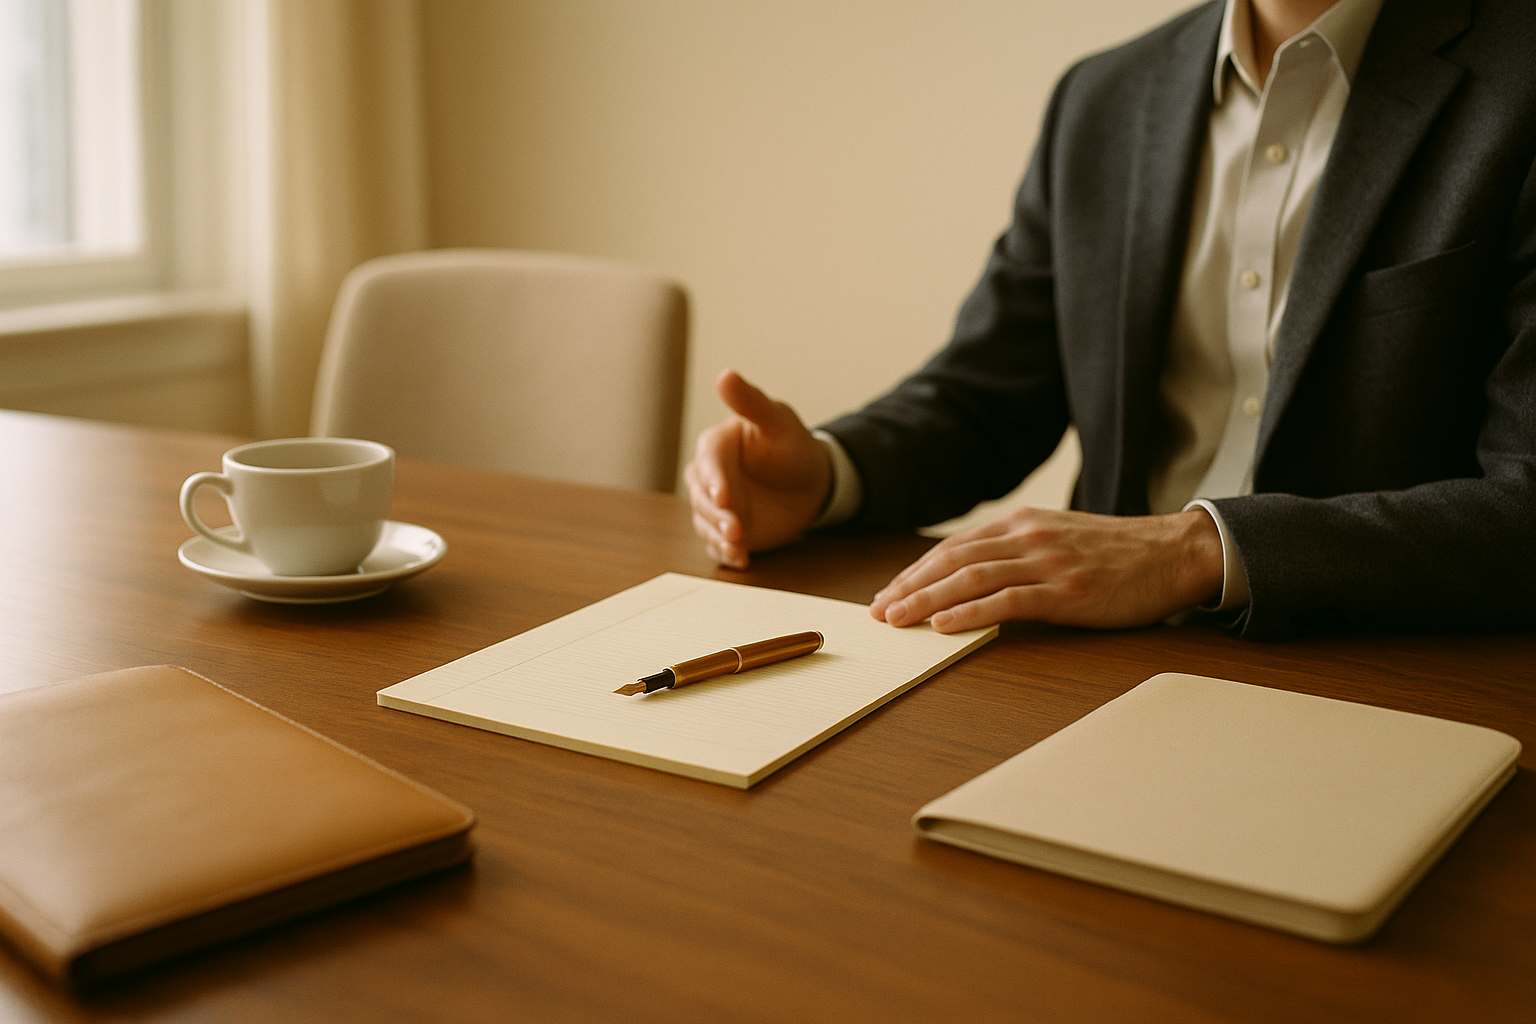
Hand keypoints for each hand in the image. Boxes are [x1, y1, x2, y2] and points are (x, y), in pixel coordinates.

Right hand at [684, 369, 831, 568]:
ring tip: (738, 548)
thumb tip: (725, 374)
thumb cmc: (791, 445)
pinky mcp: (727, 531)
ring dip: (720, 537)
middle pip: (702, 499)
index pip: (707, 464)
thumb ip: (750, 403)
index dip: (713, 480)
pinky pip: (720, 544)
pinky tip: (741, 559)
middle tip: (736, 528)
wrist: (811, 482)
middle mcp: (709, 478)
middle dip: (717, 515)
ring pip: (708, 524)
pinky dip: (728, 553)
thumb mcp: (777, 421)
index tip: (723, 496)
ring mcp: (717, 507)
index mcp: (715, 447)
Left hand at [870, 506, 1224, 631]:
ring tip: (898, 619)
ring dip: (928, 600)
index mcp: (1023, 524)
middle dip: (910, 586)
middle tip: (880, 611)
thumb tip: (972, 577)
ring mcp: (1048, 563)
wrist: (1174, 553)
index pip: (954, 547)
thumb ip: (1018, 552)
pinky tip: (943, 626)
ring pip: (972, 578)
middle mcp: (1028, 537)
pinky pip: (1007, 601)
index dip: (916, 571)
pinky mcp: (1067, 592)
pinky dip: (970, 613)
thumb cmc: (1117, 554)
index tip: (889, 593)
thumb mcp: (1059, 539)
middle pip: (953, 560)